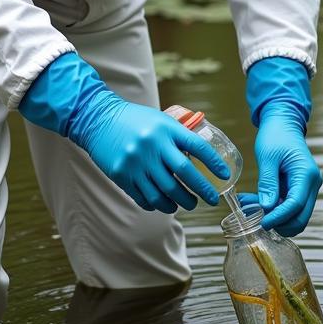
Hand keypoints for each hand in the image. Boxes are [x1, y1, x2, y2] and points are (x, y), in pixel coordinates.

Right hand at [20, 52, 229, 211]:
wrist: (98, 119)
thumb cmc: (135, 120)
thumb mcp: (160, 120)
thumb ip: (178, 136)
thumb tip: (201, 155)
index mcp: (166, 128)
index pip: (197, 147)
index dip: (213, 163)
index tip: (224, 175)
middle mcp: (153, 145)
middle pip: (184, 173)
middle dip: (202, 190)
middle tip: (211, 199)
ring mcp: (136, 162)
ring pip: (165, 191)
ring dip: (180, 202)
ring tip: (189, 204)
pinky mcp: (122, 175)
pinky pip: (145, 197)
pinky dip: (158, 204)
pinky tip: (165, 204)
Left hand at [242, 56, 321, 235]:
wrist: (283, 122)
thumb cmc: (275, 135)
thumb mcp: (268, 157)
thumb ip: (268, 183)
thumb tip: (267, 207)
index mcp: (306, 174)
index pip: (295, 205)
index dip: (278, 217)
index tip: (262, 222)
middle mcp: (312, 183)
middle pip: (301, 218)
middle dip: (279, 223)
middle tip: (256, 219)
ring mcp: (307, 187)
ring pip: (294, 215)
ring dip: (274, 217)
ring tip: (248, 207)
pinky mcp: (299, 188)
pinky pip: (288, 206)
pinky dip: (273, 208)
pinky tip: (253, 202)